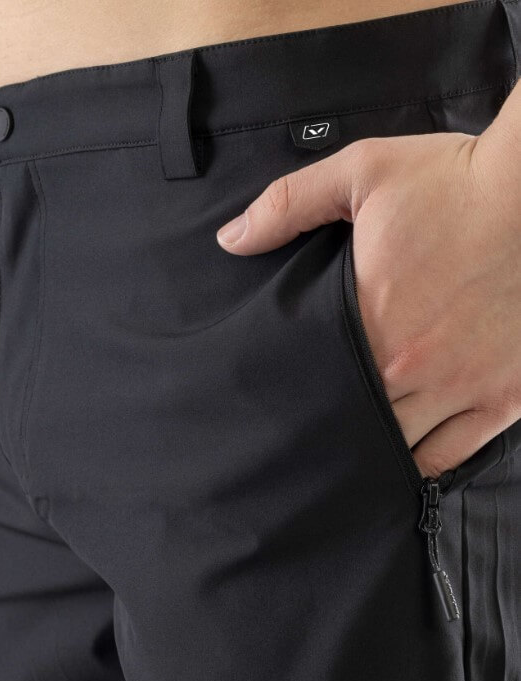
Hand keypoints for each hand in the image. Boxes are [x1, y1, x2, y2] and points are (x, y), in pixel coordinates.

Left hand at [215, 126, 520, 478]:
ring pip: (397, 446)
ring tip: (349, 445)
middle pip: (352, 419)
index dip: (294, 394)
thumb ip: (288, 206)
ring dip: (370, 447)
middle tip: (309, 429)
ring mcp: (461, 387)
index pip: (314, 379)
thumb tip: (230, 239)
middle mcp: (412, 367)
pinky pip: (453, 455)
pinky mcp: (504, 397)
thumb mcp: (361, 174)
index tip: (282, 400)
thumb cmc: (455, 181)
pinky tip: (402, 460)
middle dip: (328, 424)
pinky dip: (424, 464)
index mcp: (370, 320)